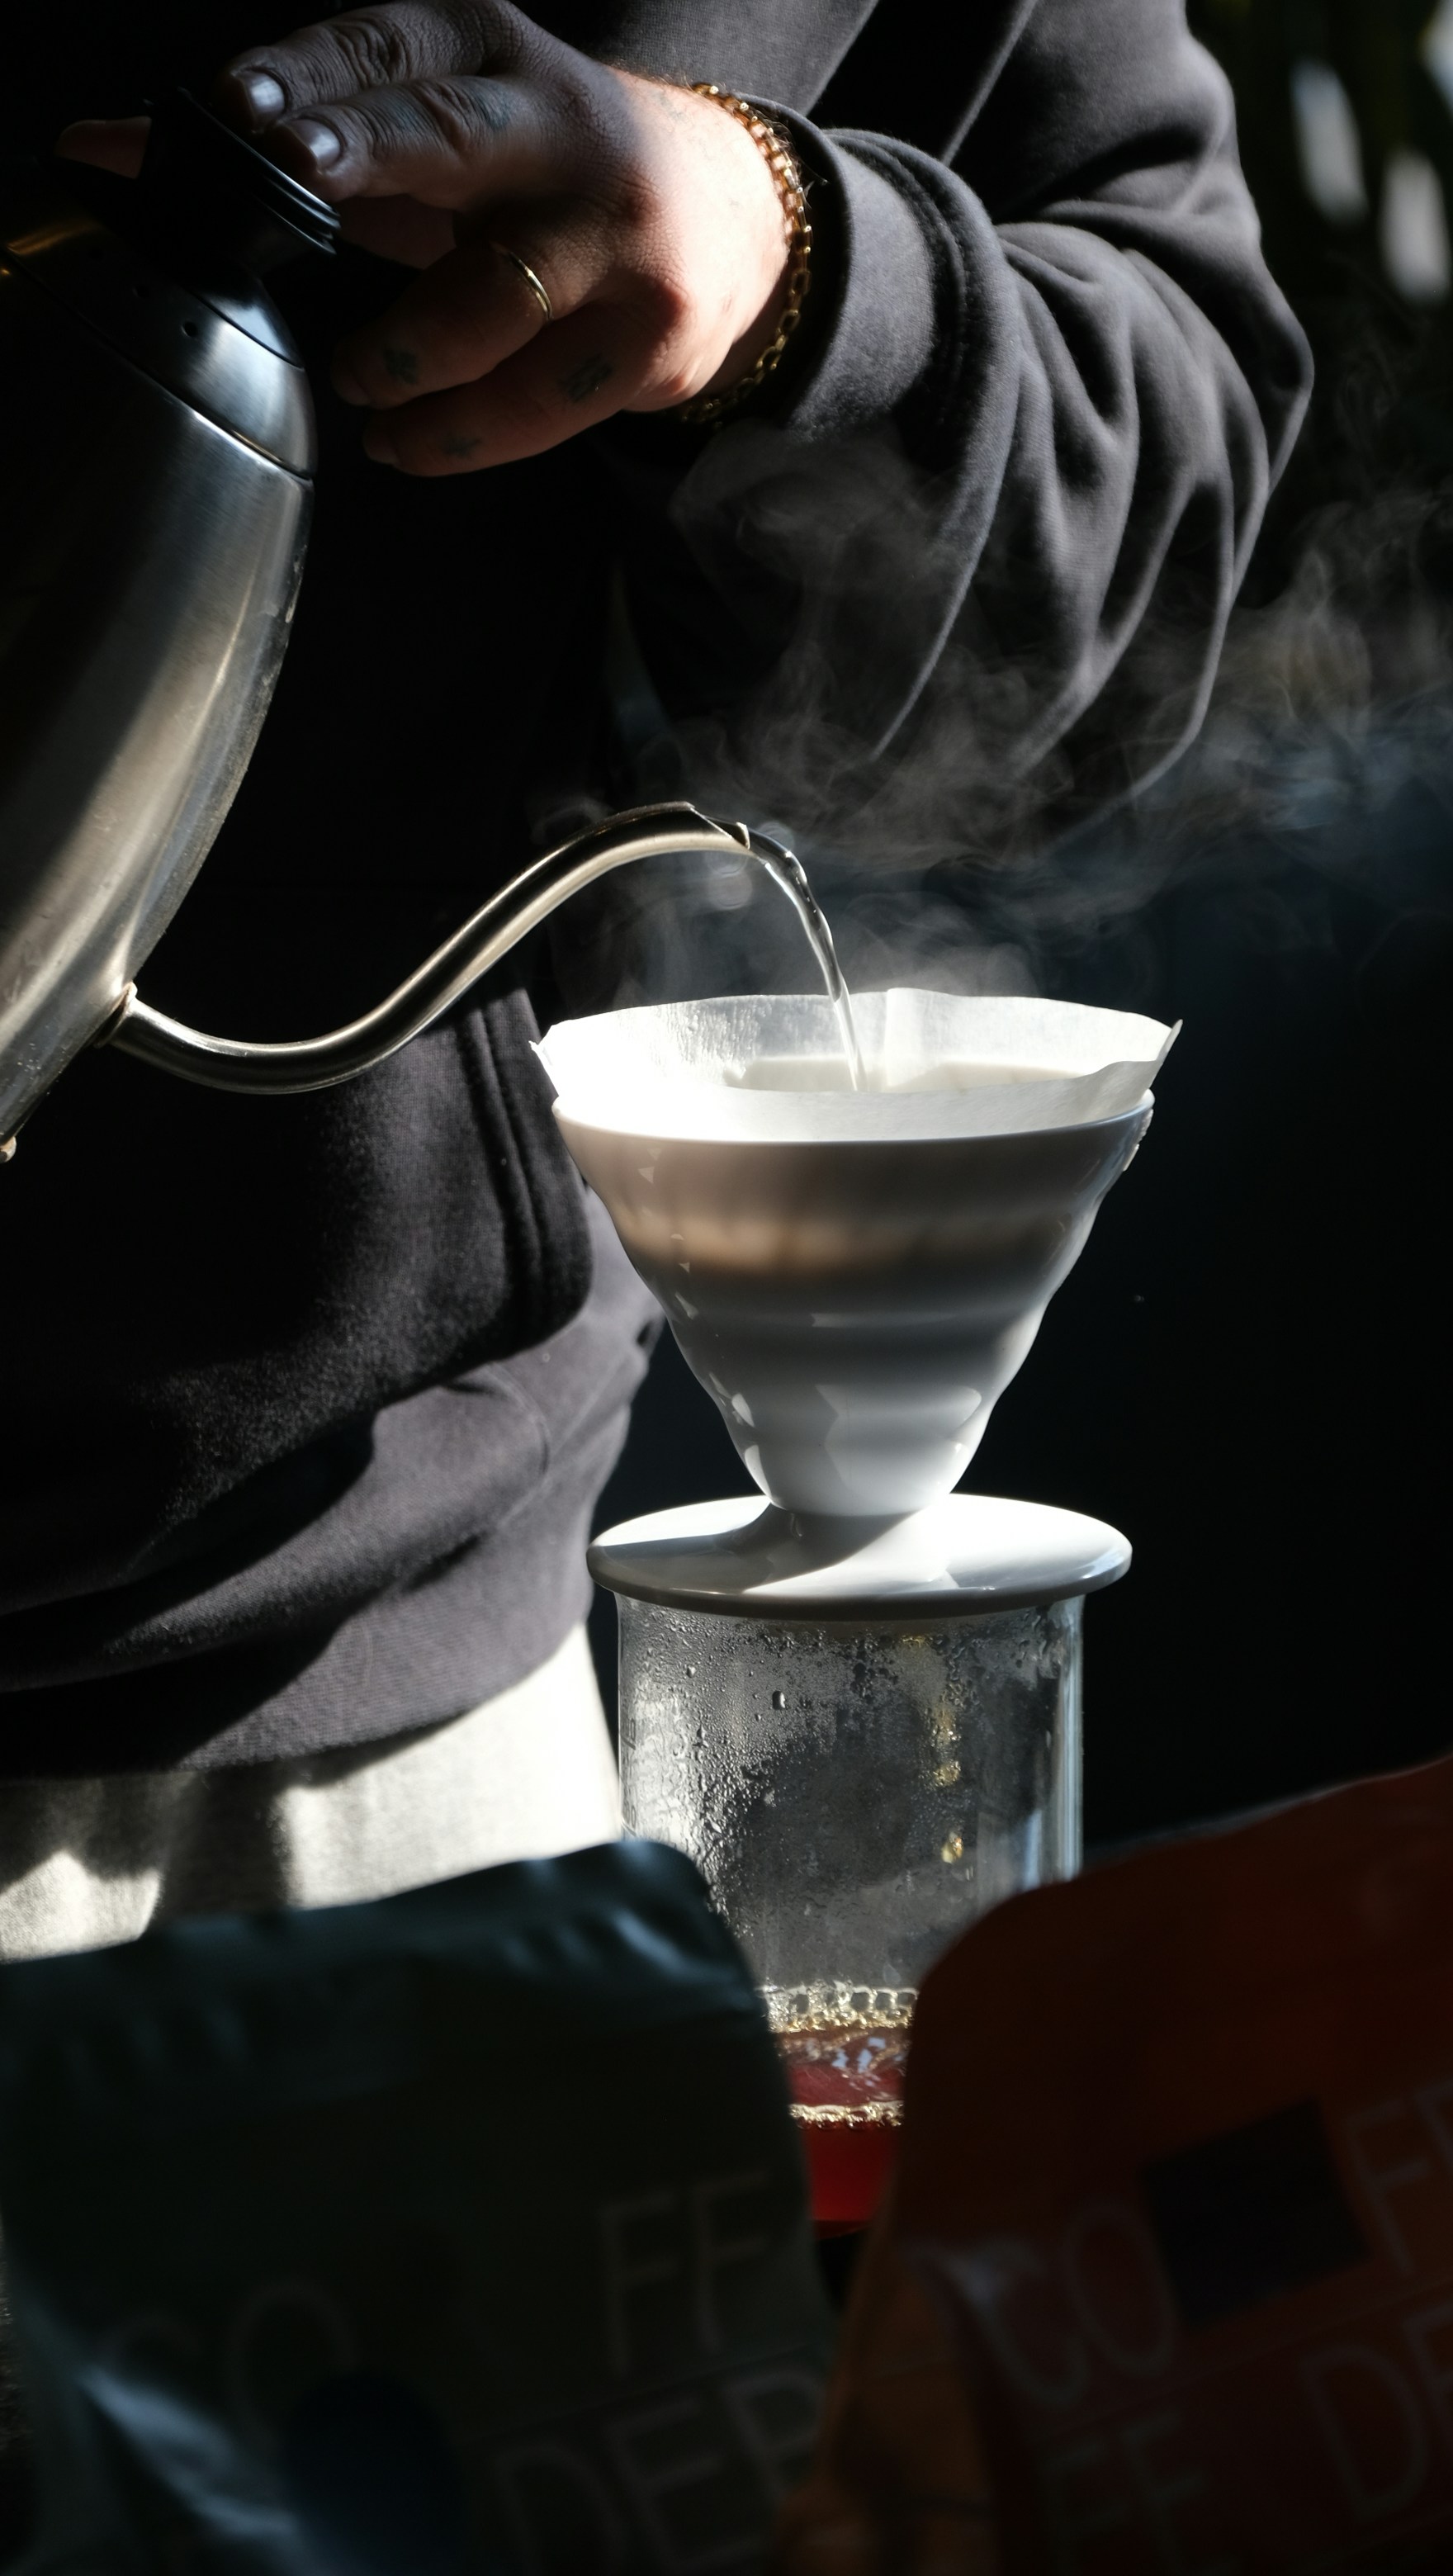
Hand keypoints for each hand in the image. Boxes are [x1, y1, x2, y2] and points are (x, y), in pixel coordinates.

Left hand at [60, 4, 794, 475]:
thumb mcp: (417, 134)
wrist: (732, 221)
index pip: (382, 49)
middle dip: (364, 152)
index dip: (309, 77)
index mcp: (484, 53)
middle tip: (294, 178)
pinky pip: (533, 403)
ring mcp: (608, 238)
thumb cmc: (530, 177)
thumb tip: (94, 153)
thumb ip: (273, 143)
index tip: (236, 107)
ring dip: (403, 352)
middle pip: (447, 137)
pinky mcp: (644, 338)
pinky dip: (454, 436)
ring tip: (358, 382)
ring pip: (489, 300)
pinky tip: (403, 442)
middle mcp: (551, 129)